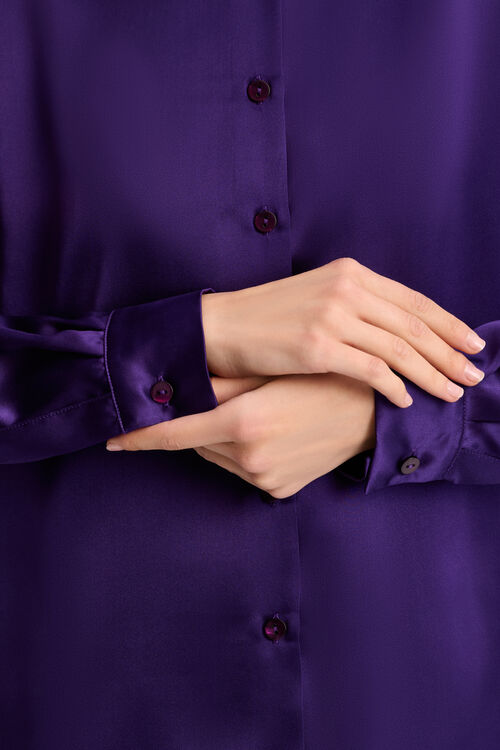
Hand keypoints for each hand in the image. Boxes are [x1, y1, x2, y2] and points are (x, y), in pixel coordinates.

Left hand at [106, 372, 375, 498]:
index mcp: (244, 424)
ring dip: (224, 438)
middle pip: (200, 442)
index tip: (112, 439)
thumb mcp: (270, 374)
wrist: (375, 414)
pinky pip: (246, 471)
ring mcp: (266, 480)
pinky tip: (274, 434)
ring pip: (221, 456)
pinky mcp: (280, 491)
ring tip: (258, 412)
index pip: (175, 434)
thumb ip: (220, 386)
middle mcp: (250, 459)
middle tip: (223, 400)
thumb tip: (176, 388)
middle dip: (200, 423)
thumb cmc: (324, 380)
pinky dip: (247, 454)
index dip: (140, 436)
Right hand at [201, 256, 485, 407]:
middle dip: (450, 353)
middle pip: (414, 325)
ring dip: (431, 374)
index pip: (413, 300)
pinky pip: (371, 370)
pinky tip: (405, 401)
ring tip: (451, 393)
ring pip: (399, 349)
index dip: (448, 324)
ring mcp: (332, 316)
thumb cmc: (267, 317)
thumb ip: (356, 304)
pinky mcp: (317, 346)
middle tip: (474, 374)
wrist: (220, 326)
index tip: (472, 343)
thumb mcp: (317, 295)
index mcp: (351, 273)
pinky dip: (394, 387)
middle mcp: (347, 289)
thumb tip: (394, 330)